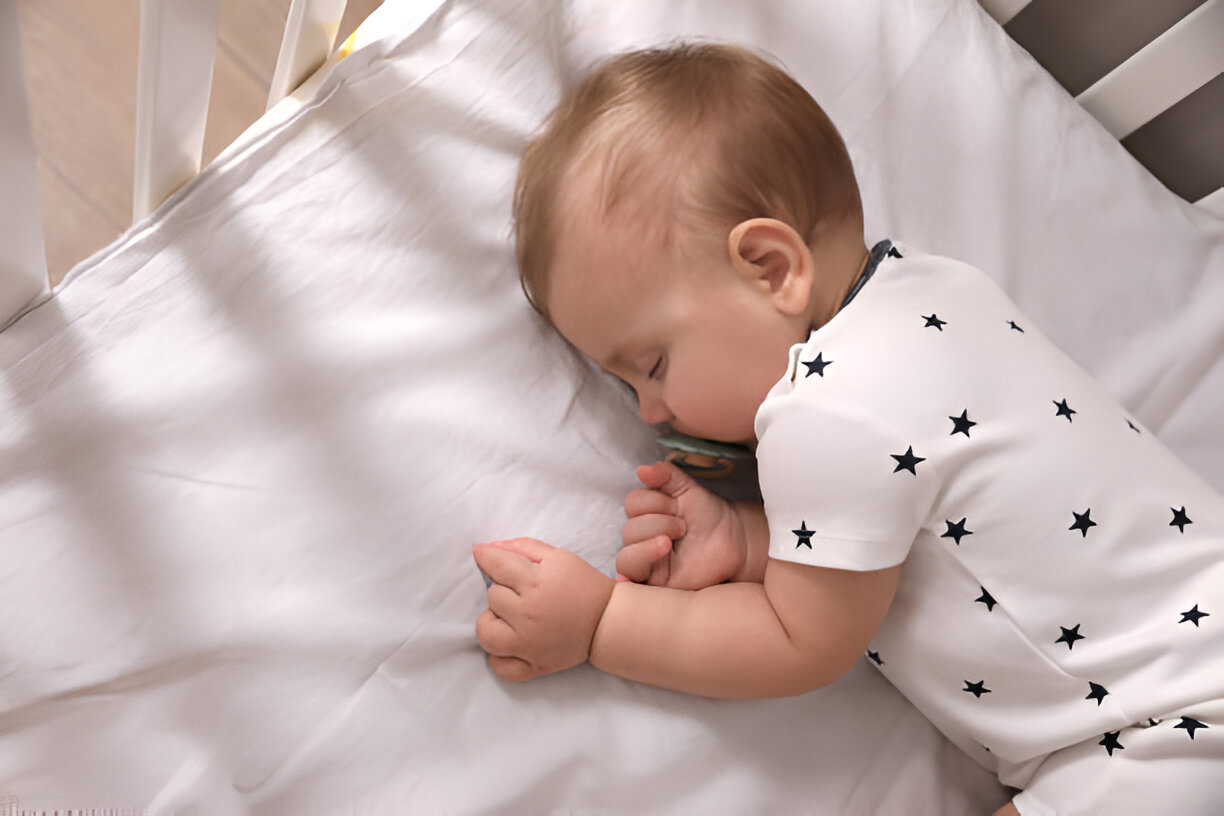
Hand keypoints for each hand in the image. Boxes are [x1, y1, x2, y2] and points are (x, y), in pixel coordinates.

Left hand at [474, 537, 614, 681]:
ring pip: (486, 633)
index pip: (496, 565)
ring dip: (492, 622)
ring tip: (508, 617)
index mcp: (536, 584)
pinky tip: (510, 642)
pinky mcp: (535, 666)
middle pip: (492, 596)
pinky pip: (500, 667)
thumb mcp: (558, 557)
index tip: (482, 554)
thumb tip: (486, 548)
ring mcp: (529, 645)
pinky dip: (498, 657)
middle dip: (503, 589)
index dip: (486, 556)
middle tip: (521, 591)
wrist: (608, 621)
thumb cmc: (583, 585)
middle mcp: (529, 615)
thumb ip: (522, 547)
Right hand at [618, 462, 748, 589]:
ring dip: (651, 545)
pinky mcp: (655, 584)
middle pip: (629, 530)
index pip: (632, 503)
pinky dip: (625, 581)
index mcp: (644, 515)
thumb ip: (665, 475)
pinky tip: (628, 580)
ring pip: (626, 557)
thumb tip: (642, 470)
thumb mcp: (686, 488)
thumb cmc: (707, 514)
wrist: (733, 538)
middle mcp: (640, 539)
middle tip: (684, 528)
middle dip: (660, 523)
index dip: (655, 501)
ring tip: (673, 543)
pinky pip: (631, 584)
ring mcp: (646, 563)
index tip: (678, 506)